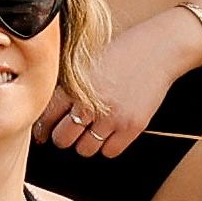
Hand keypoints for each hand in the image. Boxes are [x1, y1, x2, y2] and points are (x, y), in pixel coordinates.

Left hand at [52, 12, 201, 162]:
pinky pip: (110, 152)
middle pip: (62, 138)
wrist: (159, 49)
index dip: (42, 128)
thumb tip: (51, 113)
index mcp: (76, 84)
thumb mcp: (89, 63)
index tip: (43, 132)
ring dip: (85, 143)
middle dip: (63, 137)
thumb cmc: (124, 51)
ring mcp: (112, 117)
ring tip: (91, 132)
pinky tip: (110, 133)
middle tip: (68, 133)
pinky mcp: (132, 126)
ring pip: (85, 149)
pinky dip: (108, 146)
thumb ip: (70, 86)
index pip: (47, 116)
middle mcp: (91, 103)